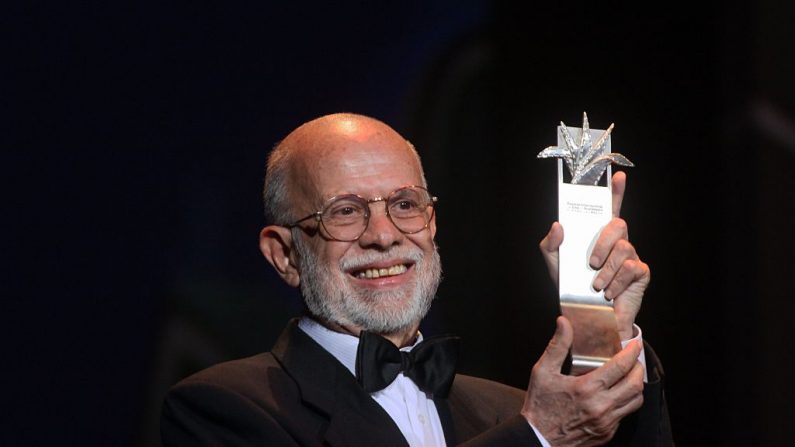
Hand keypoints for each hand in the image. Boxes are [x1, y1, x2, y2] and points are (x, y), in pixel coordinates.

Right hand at [522, 317, 644, 445]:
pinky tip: (615, 394)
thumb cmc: (540, 405)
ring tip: (629, 376)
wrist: (538, 438)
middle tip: (633, 359)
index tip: (634, 344)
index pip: (620, 367)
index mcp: (586, 389)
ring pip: (635, 401)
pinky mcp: (607, 433)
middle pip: (635, 384)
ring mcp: (606, 422)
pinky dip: (625, 401)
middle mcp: (601, 406)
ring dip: (636, 386)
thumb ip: (557, 346)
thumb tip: (564, 323)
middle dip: (638, 368)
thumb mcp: (542, 372)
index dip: (631, 352)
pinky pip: (625, 414)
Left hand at [539, 172, 649, 338]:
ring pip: (625, 248)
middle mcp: (617, 242)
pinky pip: (631, 269)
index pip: (609, 208)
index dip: (616, 191)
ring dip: (606, 269)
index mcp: (597, 236)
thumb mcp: (555, 265)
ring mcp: (631, 257)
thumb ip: (550, 244)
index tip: (618, 176)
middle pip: (619, 224)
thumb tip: (558, 225)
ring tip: (596, 285)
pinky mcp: (641, 274)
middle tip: (591, 263)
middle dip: (603, 242)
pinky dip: (615, 282)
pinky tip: (608, 293)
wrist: (587, 317)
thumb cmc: (573, 287)